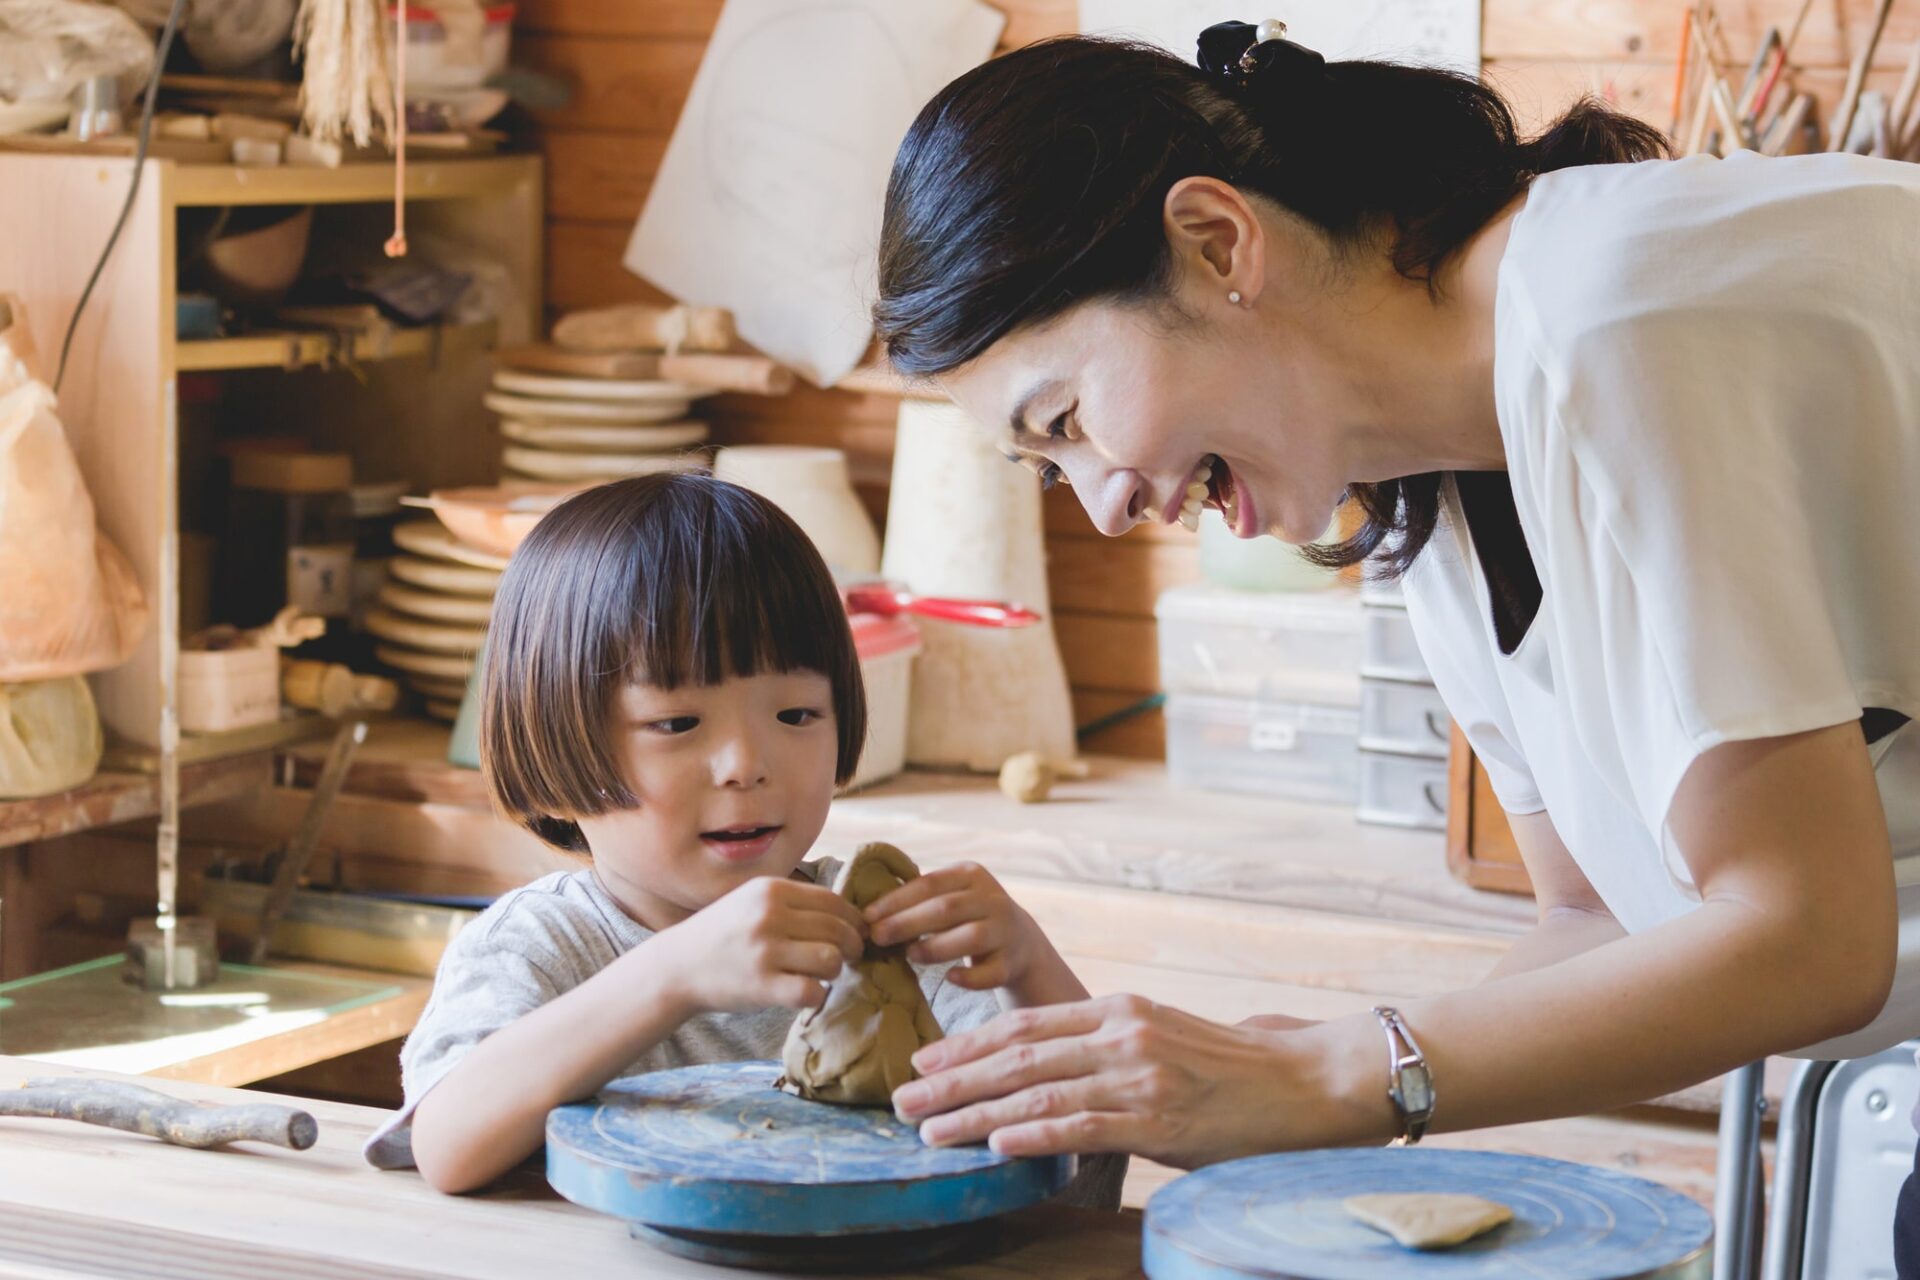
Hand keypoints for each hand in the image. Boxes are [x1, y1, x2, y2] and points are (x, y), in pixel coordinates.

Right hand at [656, 876, 865, 1014]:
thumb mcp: (752, 900)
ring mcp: (765, 951)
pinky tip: (805, 994)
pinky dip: (816, 996)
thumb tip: (847, 912)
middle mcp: (770, 916)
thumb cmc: (723, 934)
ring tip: (821, 975)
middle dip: (852, 947)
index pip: (834, 902)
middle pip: (838, 930)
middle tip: (847, 959)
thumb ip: (793, 901)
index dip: (854, 921)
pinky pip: (812, 991)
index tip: (856, 934)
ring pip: (831, 960)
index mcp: (772, 890)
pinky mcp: (761, 985)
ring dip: (835, 971)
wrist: (678, 966)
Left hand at [865, 862, 1046, 992]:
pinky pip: (991, 972)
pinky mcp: (1012, 962)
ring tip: (910, 955)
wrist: (1019, 942)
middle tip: (877, 937)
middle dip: (907, 922)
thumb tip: (867, 913)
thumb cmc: (968, 917)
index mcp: (971, 875)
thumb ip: (920, 898)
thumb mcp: (952, 896)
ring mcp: (1006, 930)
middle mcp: (992, 899)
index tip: (867, 916)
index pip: (930, 884)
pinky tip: (950, 978)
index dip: (897, 899)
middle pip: (947, 908)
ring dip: (936, 947)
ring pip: (971, 937)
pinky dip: (970, 977)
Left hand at [890, 995, 1389, 1167]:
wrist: (1310, 1083)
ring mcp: (1139, 1075)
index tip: (926, 1059)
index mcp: (1119, 1011)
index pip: (1026, 1025)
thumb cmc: (1240, 1070)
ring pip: (1037, 1091)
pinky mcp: (1159, 1119)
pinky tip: (994, 1144)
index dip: (968, 1043)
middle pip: (1017, 1055)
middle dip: (952, 1077)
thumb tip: (1063, 1066)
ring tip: (928, 1127)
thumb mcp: (1167, 1037)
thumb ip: (1114, 1045)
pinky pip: (1081, 1126)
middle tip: (902, 1095)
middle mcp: (1121, 1034)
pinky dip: (1031, 1135)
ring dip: (974, 1111)